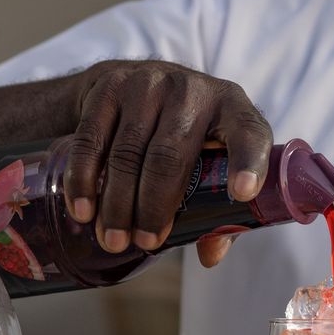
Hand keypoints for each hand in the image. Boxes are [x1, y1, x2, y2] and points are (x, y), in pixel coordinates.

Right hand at [63, 60, 272, 261]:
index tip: (242, 194)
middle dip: (154, 207)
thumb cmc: (185, 133)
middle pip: (171, 157)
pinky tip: (83, 211)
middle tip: (145, 243)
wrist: (135, 79)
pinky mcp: (109, 87)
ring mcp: (147, 83)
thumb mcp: (211, 158)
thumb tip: (210, 255)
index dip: (248, 162)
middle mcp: (192, 91)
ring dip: (117, 204)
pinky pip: (92, 141)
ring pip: (127, 153)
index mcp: (232, 108)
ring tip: (113, 239)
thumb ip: (218, 206)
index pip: (249, 133)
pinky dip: (83, 181)